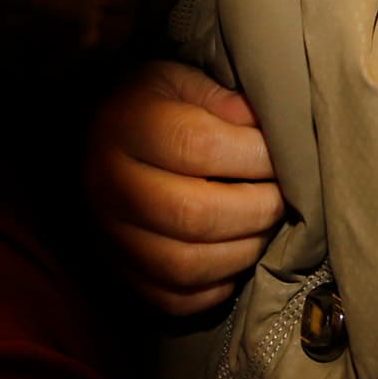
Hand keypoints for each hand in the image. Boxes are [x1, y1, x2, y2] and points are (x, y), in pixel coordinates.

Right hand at [83, 61, 285, 314]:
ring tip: (265, 227)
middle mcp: (111, 185)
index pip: (197, 147)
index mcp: (128, 125)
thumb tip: (265, 126)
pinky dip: (216, 287)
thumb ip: (223, 100)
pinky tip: (235, 257)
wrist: (93, 138)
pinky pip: (173, 298)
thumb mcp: (181, 80)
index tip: (283, 154)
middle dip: (258, 209)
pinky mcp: (121, 272)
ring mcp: (111, 235)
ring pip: (185, 265)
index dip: (254, 155)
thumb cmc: (150, 103)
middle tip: (283, 196)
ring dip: (243, 252)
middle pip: (193, 215)